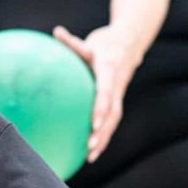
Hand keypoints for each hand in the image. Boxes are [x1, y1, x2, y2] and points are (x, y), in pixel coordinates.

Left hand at [53, 25, 141, 163]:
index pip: (107, 92)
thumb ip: (73, 42)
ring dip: (104, 138)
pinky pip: (112, 118)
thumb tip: (57, 32)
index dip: (102, 107)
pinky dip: (104, 134)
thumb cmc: (105, 43)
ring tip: (90, 156)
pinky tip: (90, 149)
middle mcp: (117, 85)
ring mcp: (119, 93)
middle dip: (104, 131)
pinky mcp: (117, 98)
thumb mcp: (90, 41)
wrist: (130, 42)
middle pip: (113, 112)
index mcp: (110, 70)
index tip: (94, 123)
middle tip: (90, 147)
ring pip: (114, 119)